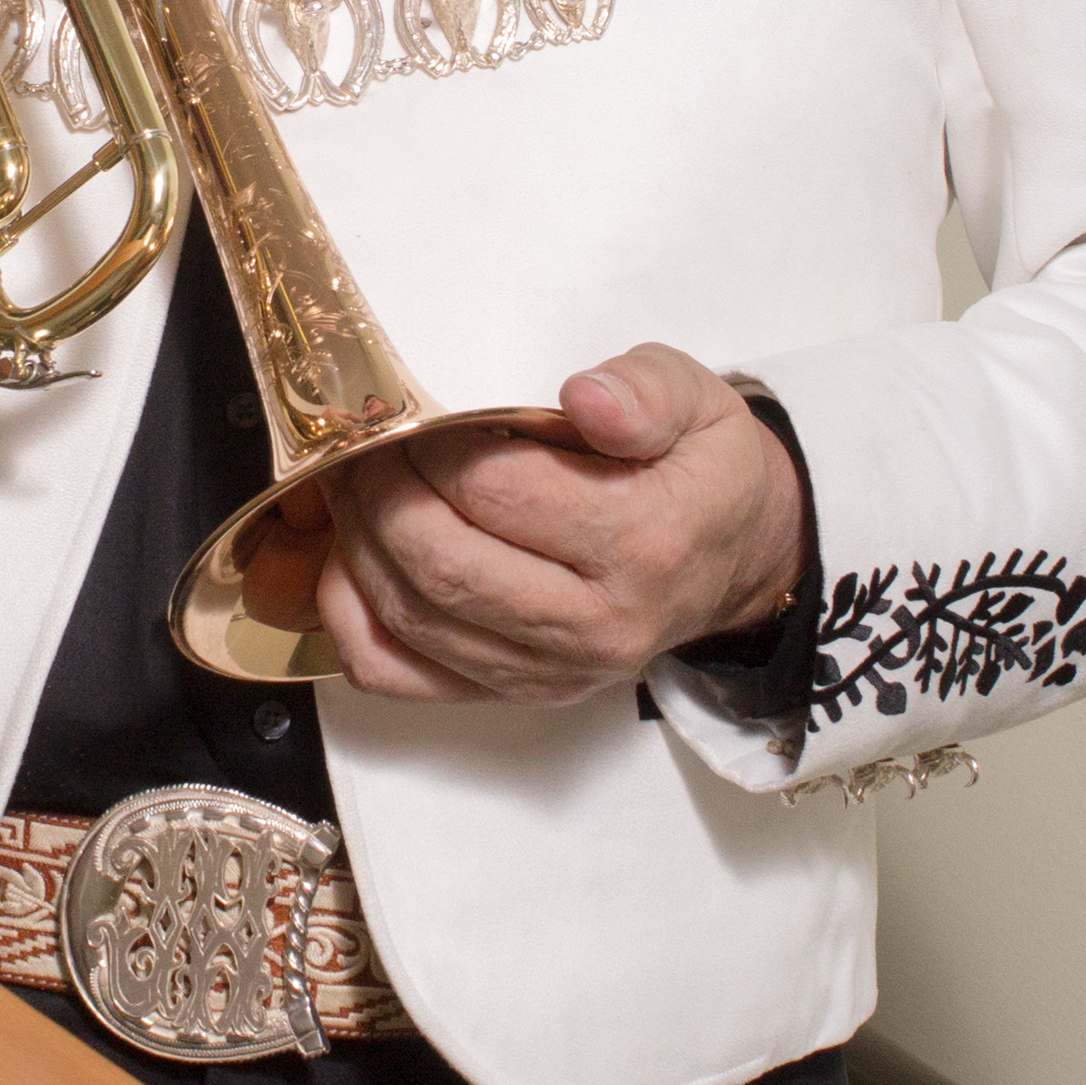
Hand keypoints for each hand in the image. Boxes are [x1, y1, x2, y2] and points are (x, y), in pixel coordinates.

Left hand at [312, 345, 808, 704]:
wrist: (734, 561)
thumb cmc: (702, 472)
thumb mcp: (701, 402)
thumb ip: (645, 390)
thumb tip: (585, 398)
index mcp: (642, 543)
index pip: (499, 493)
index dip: (435, 446)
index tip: (409, 408)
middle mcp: (594, 626)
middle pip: (444, 564)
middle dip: (380, 494)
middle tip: (363, 442)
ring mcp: (548, 672)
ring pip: (412, 618)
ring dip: (360, 543)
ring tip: (352, 483)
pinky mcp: (510, 694)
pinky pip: (397, 673)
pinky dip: (352, 617)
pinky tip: (352, 558)